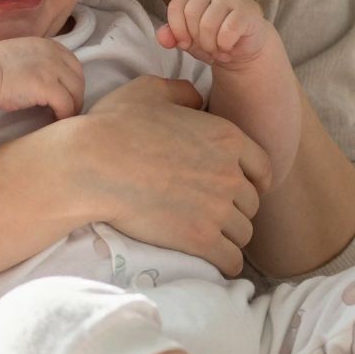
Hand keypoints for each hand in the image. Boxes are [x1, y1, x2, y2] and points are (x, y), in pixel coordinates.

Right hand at [0, 37, 84, 117]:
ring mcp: (52, 69)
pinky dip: (65, 114)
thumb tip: (44, 76)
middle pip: (78, 77)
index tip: (69, 93)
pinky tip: (57, 120)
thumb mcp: (21, 53)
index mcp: (47, 45)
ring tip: (65, 117)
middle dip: (76, 94)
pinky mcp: (48, 86)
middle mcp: (53, 53)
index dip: (73, 80)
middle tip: (70, 109)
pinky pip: (66, 104)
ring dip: (73, 106)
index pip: (73, 63)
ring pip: (75, 92)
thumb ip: (37, 59)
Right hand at [75, 78, 269, 276]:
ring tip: (213, 238)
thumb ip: (182, 93)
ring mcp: (217, 208)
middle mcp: (230, 173)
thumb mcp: (150, 91)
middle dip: (237, 209)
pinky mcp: (200, 238)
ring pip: (243, 233)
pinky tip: (215, 261)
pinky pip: (230, 260)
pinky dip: (226, 262)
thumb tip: (197, 100)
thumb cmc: (114, 125)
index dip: (255, 180)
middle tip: (216, 214)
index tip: (245, 189)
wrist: (92, 165)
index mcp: (226, 137)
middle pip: (251, 202)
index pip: (262, 167)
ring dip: (231, 236)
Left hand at [157, 0, 276, 70]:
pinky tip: (229, 49)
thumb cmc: (213, 39)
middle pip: (191, 15)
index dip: (177, 31)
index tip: (185, 44)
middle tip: (206, 48)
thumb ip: (171, 36)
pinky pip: (228, 31)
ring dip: (210, 46)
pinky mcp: (247, 12)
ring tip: (217, 50)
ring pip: (208, 25)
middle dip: (196, 40)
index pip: (176, 7)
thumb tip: (162, 38)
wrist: (244, 47)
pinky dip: (225, 46)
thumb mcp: (188, 39)